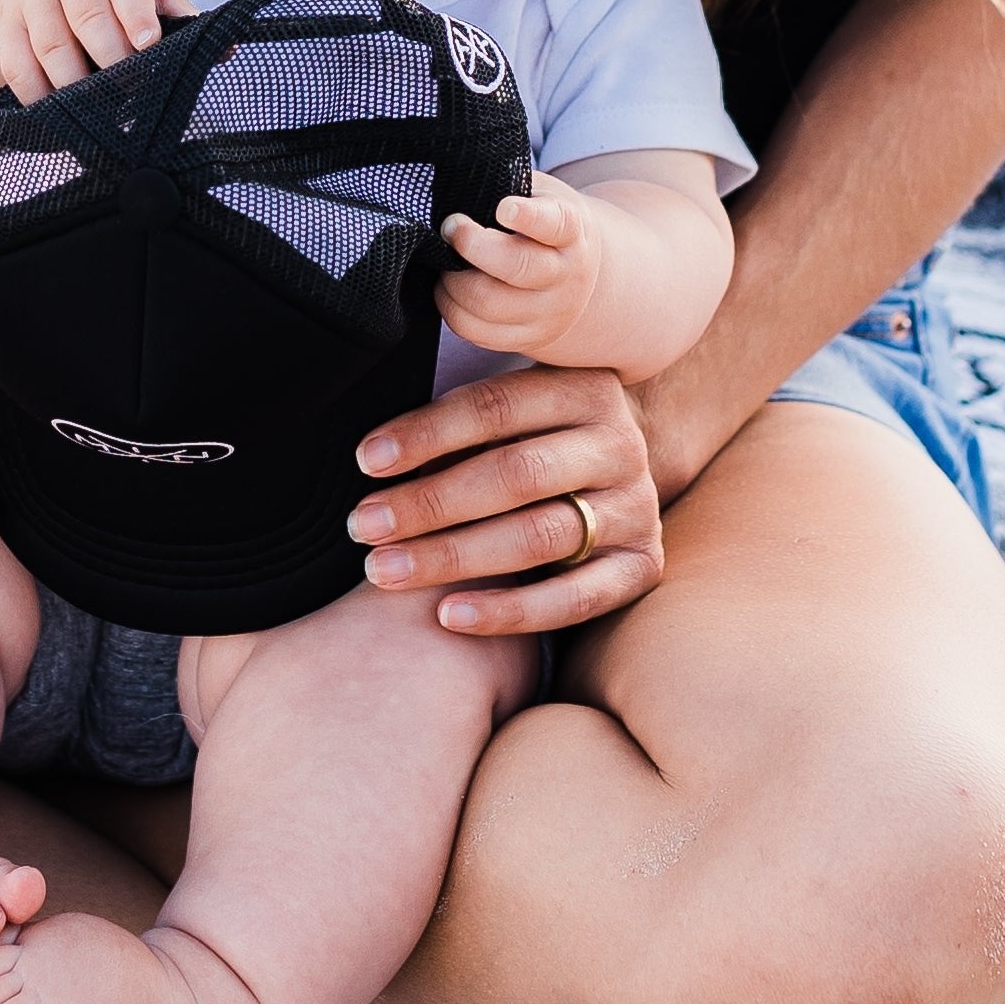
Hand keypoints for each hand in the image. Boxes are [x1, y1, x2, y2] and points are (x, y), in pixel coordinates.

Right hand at [0, 0, 185, 98]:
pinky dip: (35, 92)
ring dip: (74, 81)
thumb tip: (223, 49)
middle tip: (130, 88)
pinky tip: (55, 112)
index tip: (148, 43)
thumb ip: (176, 11)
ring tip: (97, 108)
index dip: (136, 13)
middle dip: (110, 55)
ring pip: (51, 43)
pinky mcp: (6, 21)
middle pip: (87, 14)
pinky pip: (15, 62)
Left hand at [341, 364, 660, 636]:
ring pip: (538, 538)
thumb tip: (372, 451)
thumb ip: (462, 417)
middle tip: (362, 525)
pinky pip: (574, 601)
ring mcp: (636, 509)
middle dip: (428, 503)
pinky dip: (509, 612)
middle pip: (515, 475)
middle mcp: (619, 445)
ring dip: (452, 558)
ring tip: (384, 571)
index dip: (426, 434)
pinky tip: (448, 615)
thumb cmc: (536, 437)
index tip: (365, 461)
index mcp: (584, 387)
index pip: (495, 407)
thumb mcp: (512, 409)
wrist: (619, 474)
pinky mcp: (642, 568)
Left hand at [437, 174, 603, 359]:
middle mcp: (565, 274)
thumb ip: (509, 186)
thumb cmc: (545, 223)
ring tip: (445, 260)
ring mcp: (548, 312)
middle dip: (471, 246)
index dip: (528, 217)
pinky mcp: (527, 338)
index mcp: (571, 230)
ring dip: (453, 280)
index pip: (555, 224)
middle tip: (450, 227)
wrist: (578, 274)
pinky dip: (451, 308)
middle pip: (516, 268)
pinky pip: (476, 332)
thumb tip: (456, 184)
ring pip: (488, 304)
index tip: (504, 208)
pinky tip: (450, 288)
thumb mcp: (541, 194)